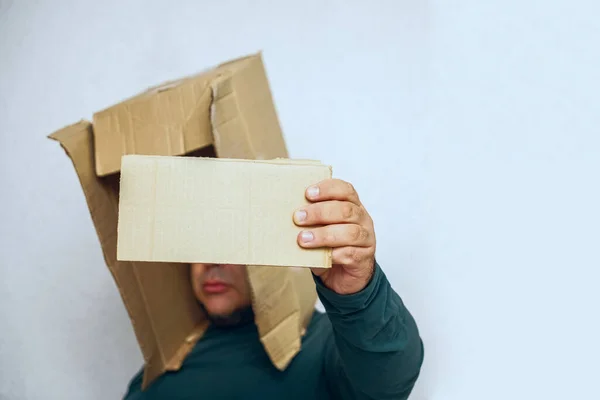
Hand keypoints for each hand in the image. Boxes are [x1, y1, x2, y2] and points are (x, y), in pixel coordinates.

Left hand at [293, 179, 375, 294]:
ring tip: (303, 239)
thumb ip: (310, 221)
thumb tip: (287, 217)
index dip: (327, 189)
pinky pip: (349, 253)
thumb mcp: (320, 229)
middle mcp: (362, 219)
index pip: (345, 190)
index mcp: (352, 205)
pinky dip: (332, 254)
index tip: (308, 193)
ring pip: (349, 232)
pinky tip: (319, 256)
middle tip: (298, 218)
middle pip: (345, 210)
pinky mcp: (364, 257)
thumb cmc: (329, 246)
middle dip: (319, 212)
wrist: (343, 276)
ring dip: (323, 235)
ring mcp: (366, 238)